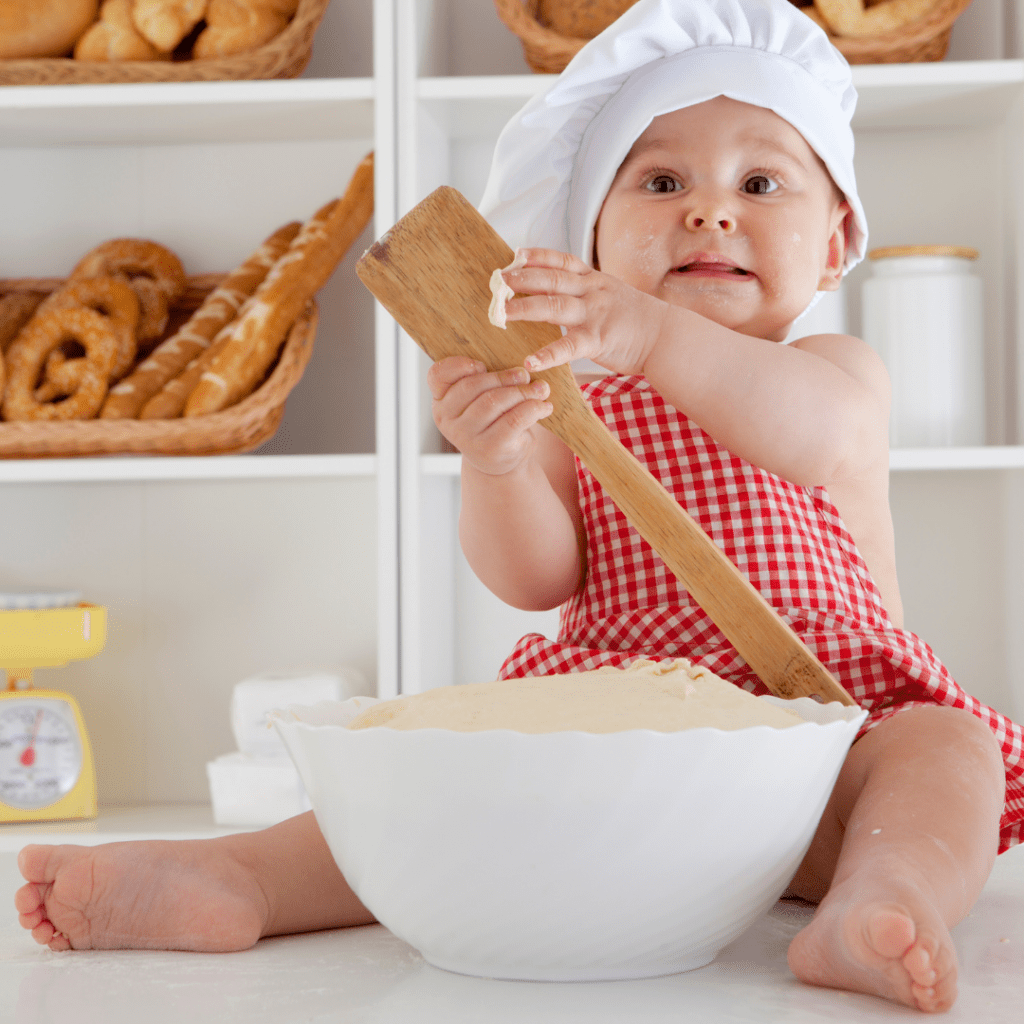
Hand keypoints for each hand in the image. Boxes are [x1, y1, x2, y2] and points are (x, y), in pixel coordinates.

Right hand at [427, 356, 552, 475]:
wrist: (499, 459)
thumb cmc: (492, 419)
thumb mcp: (482, 398)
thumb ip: (488, 380)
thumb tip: (523, 366)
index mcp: (441, 400)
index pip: (438, 375)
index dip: (459, 364)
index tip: (481, 364)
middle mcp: (448, 419)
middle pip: (472, 386)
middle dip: (503, 377)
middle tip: (525, 375)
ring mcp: (466, 437)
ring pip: (493, 402)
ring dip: (522, 392)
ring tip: (540, 389)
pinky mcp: (490, 449)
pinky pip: (514, 420)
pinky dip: (533, 409)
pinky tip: (544, 407)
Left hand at [501, 249, 667, 374]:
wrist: (666, 336)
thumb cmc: (636, 319)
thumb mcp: (611, 294)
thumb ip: (585, 291)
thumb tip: (559, 290)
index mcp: (594, 279)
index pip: (561, 262)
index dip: (537, 257)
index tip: (515, 255)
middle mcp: (592, 292)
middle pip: (551, 280)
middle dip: (522, 279)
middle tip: (498, 281)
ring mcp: (595, 314)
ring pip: (554, 306)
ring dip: (525, 308)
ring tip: (502, 314)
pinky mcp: (598, 340)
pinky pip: (568, 347)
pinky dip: (548, 354)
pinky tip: (530, 361)